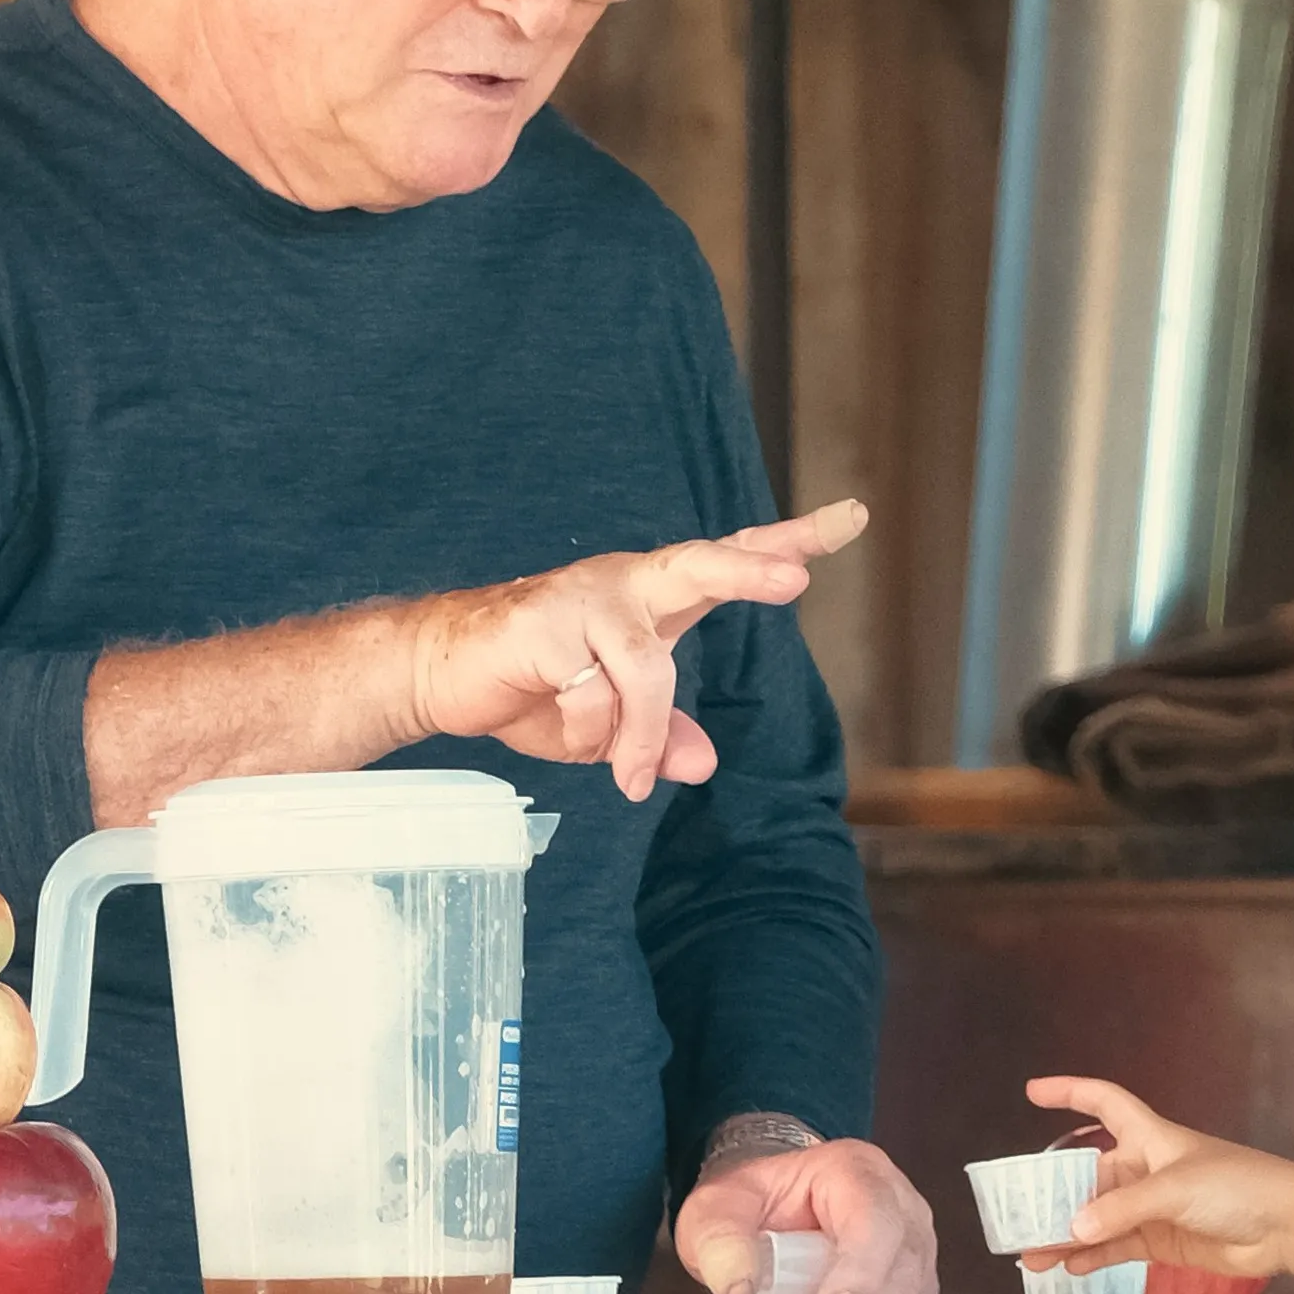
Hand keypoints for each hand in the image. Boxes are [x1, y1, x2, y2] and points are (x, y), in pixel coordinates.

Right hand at [410, 501, 866, 799]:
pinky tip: (557, 721)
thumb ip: (656, 738)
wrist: (441, 675)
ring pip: (645, 671)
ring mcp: (587, 597)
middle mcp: (629, 584)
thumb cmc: (534, 688)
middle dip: (751, 572)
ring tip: (626, 777)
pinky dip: (588, 731)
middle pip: (702, 565)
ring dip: (632, 736)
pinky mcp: (545, 622)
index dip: (790, 542)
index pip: (730, 560)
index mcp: (656, 599)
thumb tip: (702, 764)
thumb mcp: (609, 728)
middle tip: (798, 581)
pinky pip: (593, 694)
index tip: (852, 517)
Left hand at [676, 1137, 937, 1293]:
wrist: (776, 1212)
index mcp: (858, 1172)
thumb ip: (719, 1238)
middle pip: (896, 1279)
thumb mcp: (718, 1206)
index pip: (876, 1222)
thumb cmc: (757, 1202)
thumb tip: (738, 1287)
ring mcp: (913, 1256)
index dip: (860, 1272)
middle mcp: (900, 1211)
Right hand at [1020, 1076, 1293, 1281]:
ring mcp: (1153, 1208)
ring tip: (1032, 1257)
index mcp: (1149, 1137)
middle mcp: (1146, 1169)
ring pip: (1097, 1218)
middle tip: (1019, 1216)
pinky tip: (1069, 1267)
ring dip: (1066, 1234)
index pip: (1103, 1103)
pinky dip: (1093, 1256)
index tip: (1032, 1093)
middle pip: (1089, 1174)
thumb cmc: (1235, 1186)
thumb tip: (1073, 1229)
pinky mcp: (1162, 1242)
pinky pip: (1116, 1247)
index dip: (1069, 1093)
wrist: (1285, 1226)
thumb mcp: (1174, 1188)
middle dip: (1055, 1194)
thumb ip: (1123, 1210)